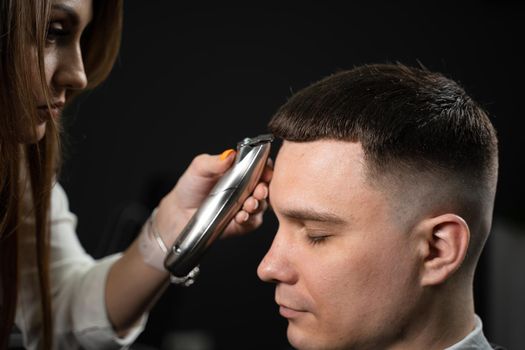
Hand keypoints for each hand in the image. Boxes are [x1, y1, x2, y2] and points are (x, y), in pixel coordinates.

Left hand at [154, 150, 272, 244]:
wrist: (180, 211)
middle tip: (260, 190)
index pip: (262, 167)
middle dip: (265, 189)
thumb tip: (230, 154)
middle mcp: (248, 189)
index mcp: (242, 171)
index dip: (267, 169)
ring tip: (249, 204)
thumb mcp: (200, 168)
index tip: (266, 171)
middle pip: (266, 187)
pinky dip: (249, 218)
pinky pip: (252, 222)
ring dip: (258, 204)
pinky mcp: (243, 224)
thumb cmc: (192, 186)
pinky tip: (241, 216)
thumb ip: (214, 162)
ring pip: (262, 205)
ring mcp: (247, 206)